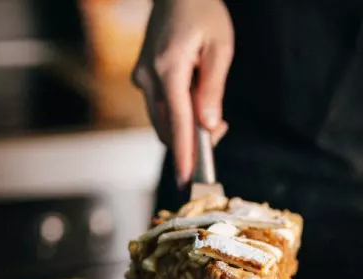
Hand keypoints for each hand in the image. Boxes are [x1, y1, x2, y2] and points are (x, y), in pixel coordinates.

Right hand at [132, 0, 232, 184]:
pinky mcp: (143, 77)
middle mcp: (148, 77)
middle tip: (220, 129)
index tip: (188, 179)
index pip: (178, 123)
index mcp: (168, 70)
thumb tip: (208, 126)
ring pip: (162, 121)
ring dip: (185, 129)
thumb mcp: (219, 49)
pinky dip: (177, 116)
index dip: (186, 154)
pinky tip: (196, 103)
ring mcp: (141, 78)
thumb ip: (212, 90)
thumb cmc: (202, 13)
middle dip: (191, 141)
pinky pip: (159, 107)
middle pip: (167, 128)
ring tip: (212, 115)